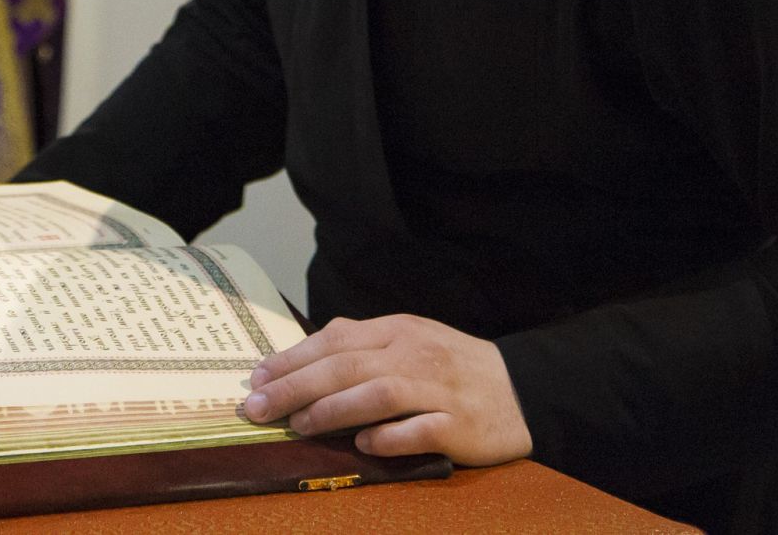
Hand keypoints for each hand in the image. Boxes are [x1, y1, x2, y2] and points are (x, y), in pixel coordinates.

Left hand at [242, 314, 531, 466]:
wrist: (522, 389)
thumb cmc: (453, 367)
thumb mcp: (409, 340)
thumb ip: (363, 344)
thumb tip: (306, 355)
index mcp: (398, 330)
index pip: (335, 340)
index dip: (292, 359)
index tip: (255, 378)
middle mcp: (415, 354)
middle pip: (347, 366)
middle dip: (295, 386)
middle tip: (256, 406)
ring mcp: (439, 389)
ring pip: (379, 394)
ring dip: (333, 410)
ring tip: (299, 425)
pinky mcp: (459, 425)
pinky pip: (419, 430)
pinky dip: (388, 437)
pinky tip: (362, 446)